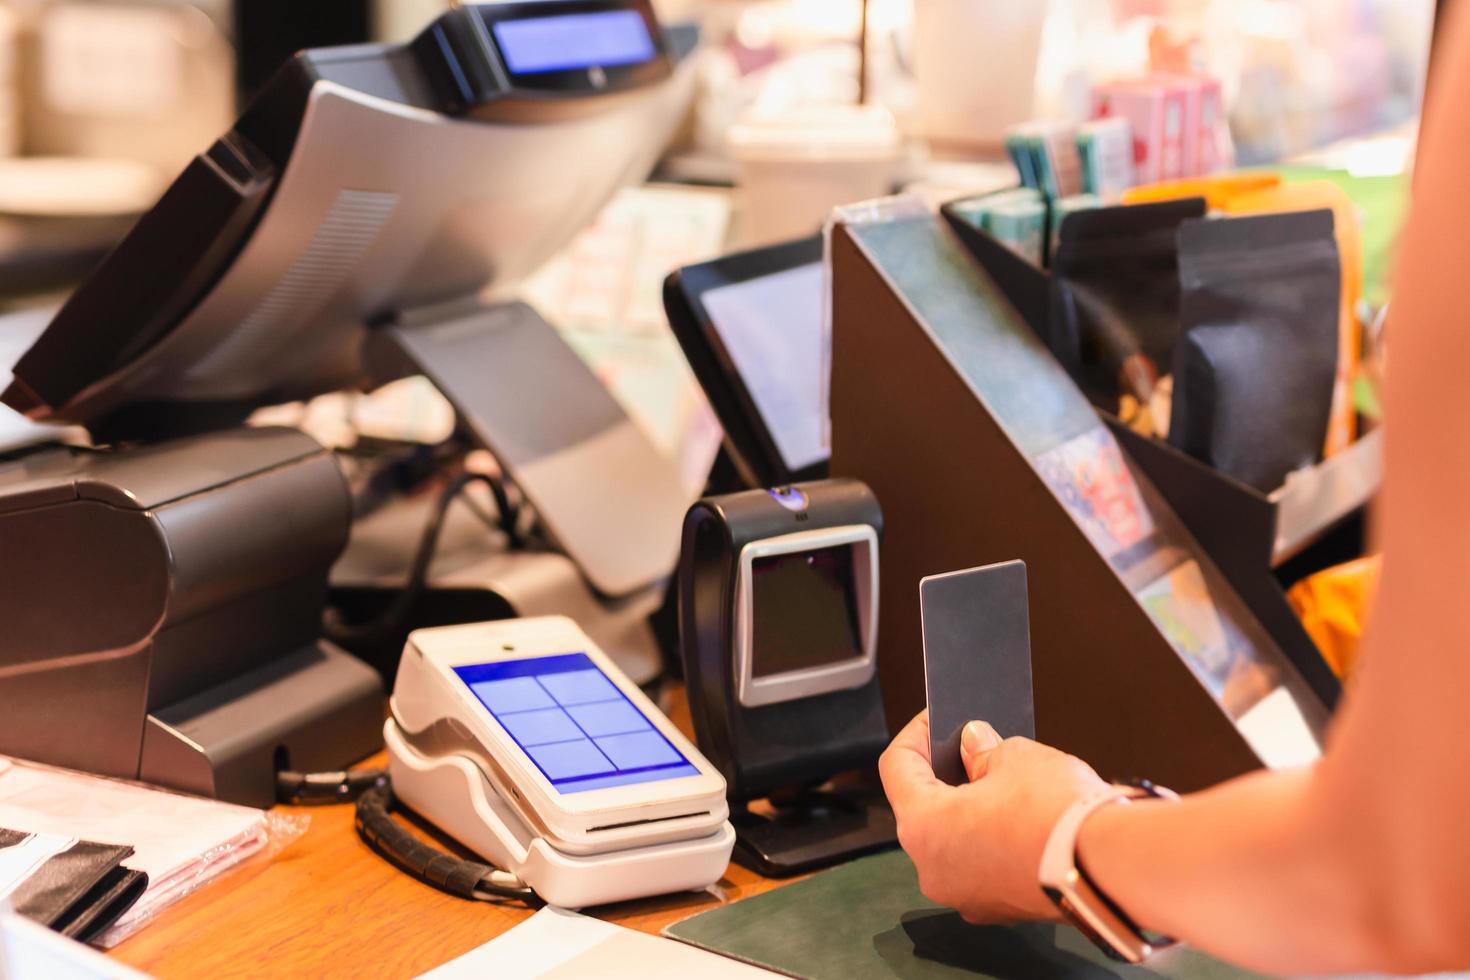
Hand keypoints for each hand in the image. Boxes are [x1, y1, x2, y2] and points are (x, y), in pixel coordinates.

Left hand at [878, 710, 1107, 922]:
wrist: (1110, 867)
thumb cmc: (1056, 812)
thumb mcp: (1016, 757)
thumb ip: (983, 750)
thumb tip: (974, 745)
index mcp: (923, 827)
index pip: (897, 768)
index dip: (916, 734)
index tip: (937, 719)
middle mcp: (933, 869)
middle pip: (923, 808)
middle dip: (946, 773)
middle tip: (971, 744)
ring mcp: (965, 895)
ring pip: (954, 840)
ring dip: (970, 809)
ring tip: (1000, 777)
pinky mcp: (999, 907)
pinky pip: (982, 864)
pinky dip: (993, 839)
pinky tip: (1019, 815)